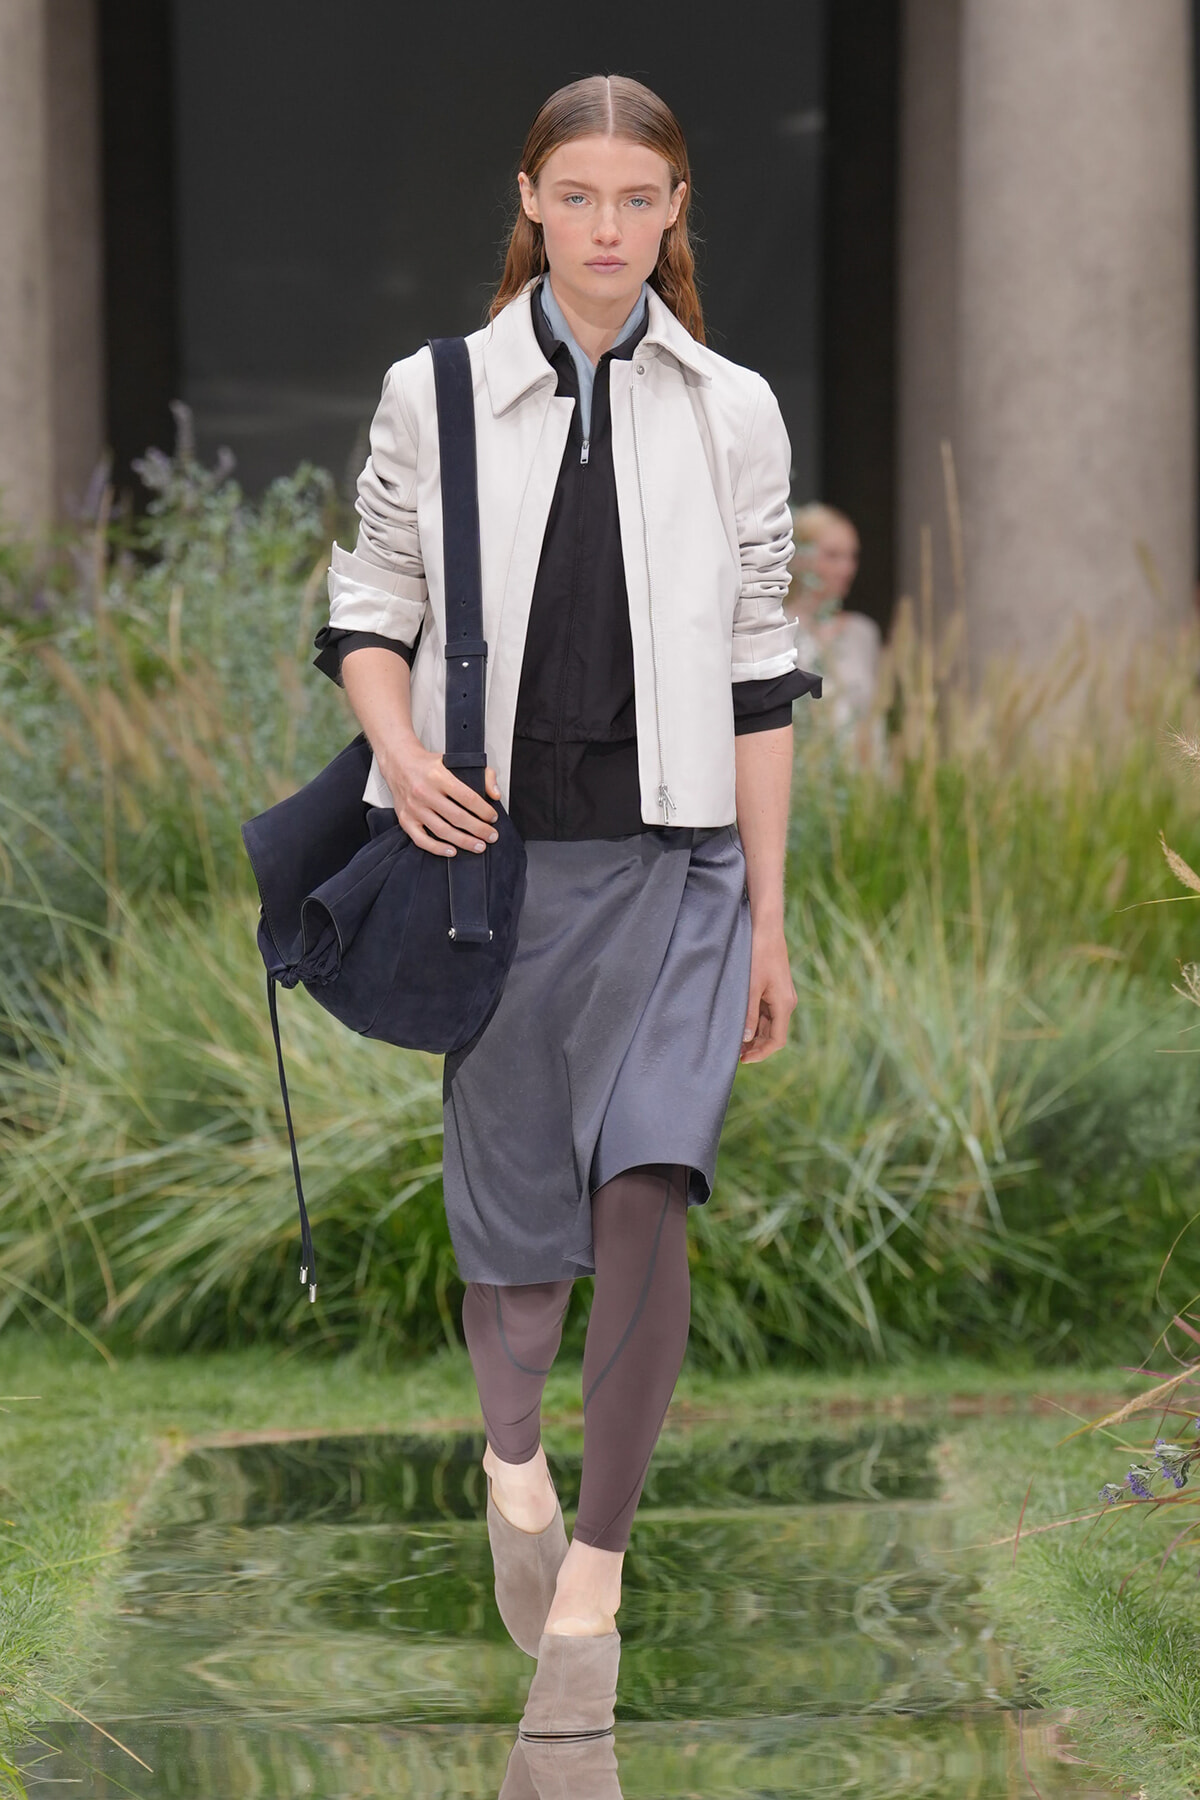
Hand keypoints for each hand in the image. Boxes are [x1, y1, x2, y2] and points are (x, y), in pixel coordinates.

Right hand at [380, 739, 501, 855]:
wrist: (398, 763)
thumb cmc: (428, 765)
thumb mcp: (455, 761)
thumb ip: (481, 774)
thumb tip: (495, 794)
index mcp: (438, 776)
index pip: (467, 798)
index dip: (484, 811)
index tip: (493, 818)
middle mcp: (424, 792)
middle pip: (457, 817)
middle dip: (479, 829)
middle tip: (491, 836)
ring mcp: (413, 808)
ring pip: (442, 831)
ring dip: (463, 841)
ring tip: (479, 845)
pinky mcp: (405, 819)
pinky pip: (421, 840)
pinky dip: (437, 849)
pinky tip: (452, 851)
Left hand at [739, 922, 795, 1061]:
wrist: (765, 927)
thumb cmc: (758, 953)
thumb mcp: (749, 986)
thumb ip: (748, 1014)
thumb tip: (745, 1039)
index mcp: (784, 1004)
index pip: (777, 1040)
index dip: (761, 1053)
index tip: (743, 1060)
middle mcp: (786, 1002)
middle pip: (773, 1034)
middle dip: (755, 1045)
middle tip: (733, 1052)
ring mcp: (780, 995)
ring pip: (769, 1023)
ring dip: (754, 1034)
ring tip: (733, 1040)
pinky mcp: (774, 988)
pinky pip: (766, 1011)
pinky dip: (754, 1021)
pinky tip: (739, 1022)